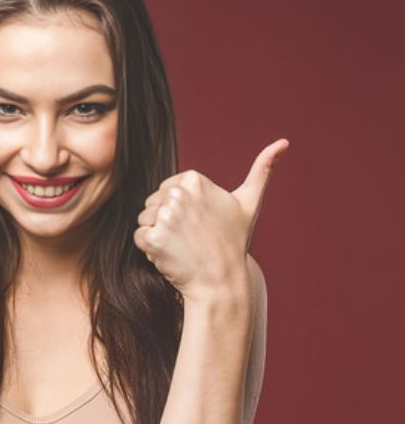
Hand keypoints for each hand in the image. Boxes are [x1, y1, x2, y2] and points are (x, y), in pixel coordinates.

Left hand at [134, 138, 288, 300]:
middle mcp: (178, 193)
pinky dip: (150, 248)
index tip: (199, 222)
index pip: (167, 189)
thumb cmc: (233, 241)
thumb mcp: (249, 203)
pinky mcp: (153, 237)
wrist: (221, 281)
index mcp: (194, 180)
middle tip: (191, 237)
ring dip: (157, 234)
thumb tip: (283, 142)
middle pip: (153, 202)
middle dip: (166, 220)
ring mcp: (164, 216)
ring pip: (144, 219)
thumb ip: (262, 170)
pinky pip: (139, 237)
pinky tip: (171, 255)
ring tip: (182, 245)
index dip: (179, 209)